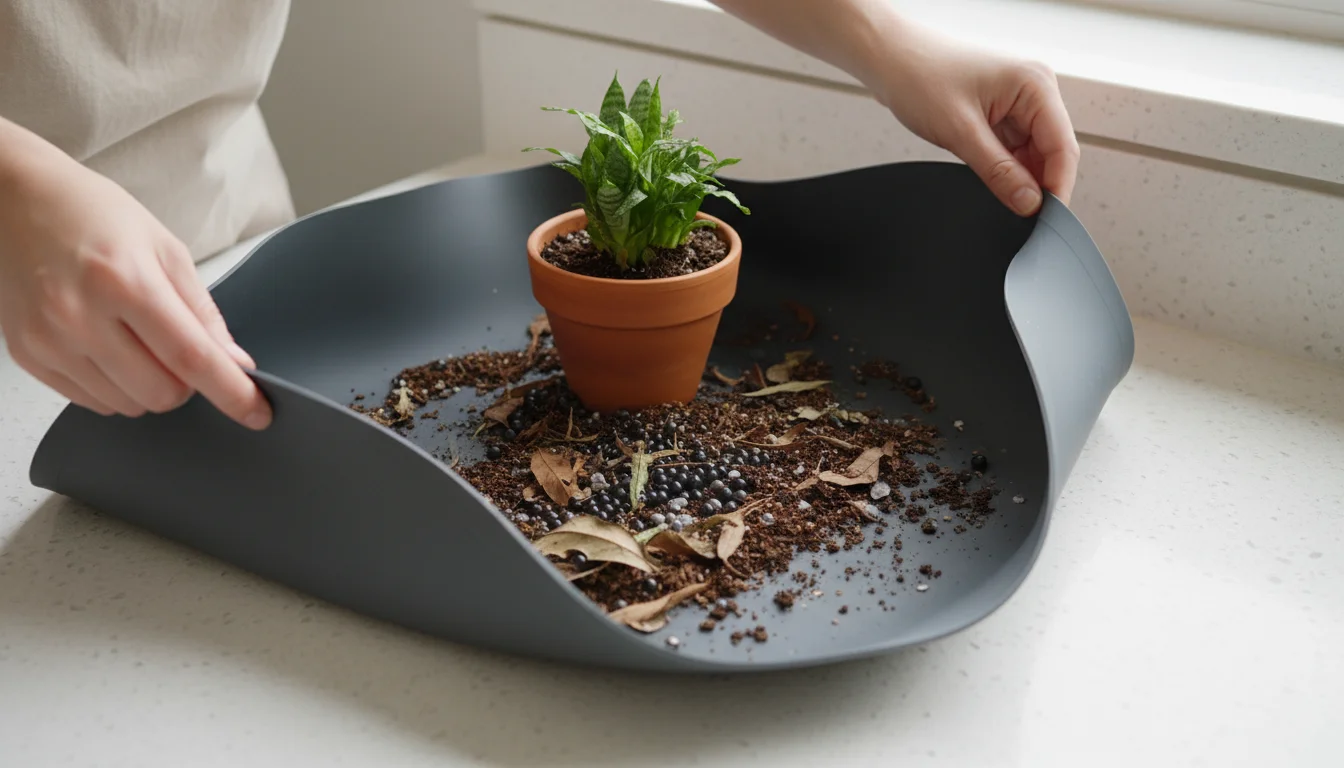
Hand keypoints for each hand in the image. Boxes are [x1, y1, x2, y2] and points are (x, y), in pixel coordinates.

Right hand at [0, 139, 272, 428]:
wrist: (14, 200)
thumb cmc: (91, 213)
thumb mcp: (164, 248)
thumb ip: (202, 312)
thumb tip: (234, 363)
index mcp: (123, 280)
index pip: (191, 357)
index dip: (231, 392)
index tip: (258, 413)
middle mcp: (79, 315)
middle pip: (162, 392)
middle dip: (186, 383)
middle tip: (178, 347)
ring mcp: (49, 340)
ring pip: (128, 405)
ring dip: (148, 385)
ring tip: (135, 338)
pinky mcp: (28, 355)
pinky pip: (91, 402)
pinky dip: (114, 387)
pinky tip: (107, 346)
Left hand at [875, 28, 1079, 214]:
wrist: (890, 59)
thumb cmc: (920, 77)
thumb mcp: (960, 132)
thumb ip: (998, 172)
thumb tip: (1029, 205)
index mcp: (1035, 85)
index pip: (1063, 147)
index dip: (1057, 188)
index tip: (1046, 222)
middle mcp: (1034, 91)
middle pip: (1052, 153)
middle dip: (1039, 187)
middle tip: (1023, 222)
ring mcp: (1019, 102)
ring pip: (1033, 155)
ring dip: (1021, 180)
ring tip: (1002, 200)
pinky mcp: (1002, 113)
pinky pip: (1015, 150)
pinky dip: (1007, 170)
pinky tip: (995, 184)